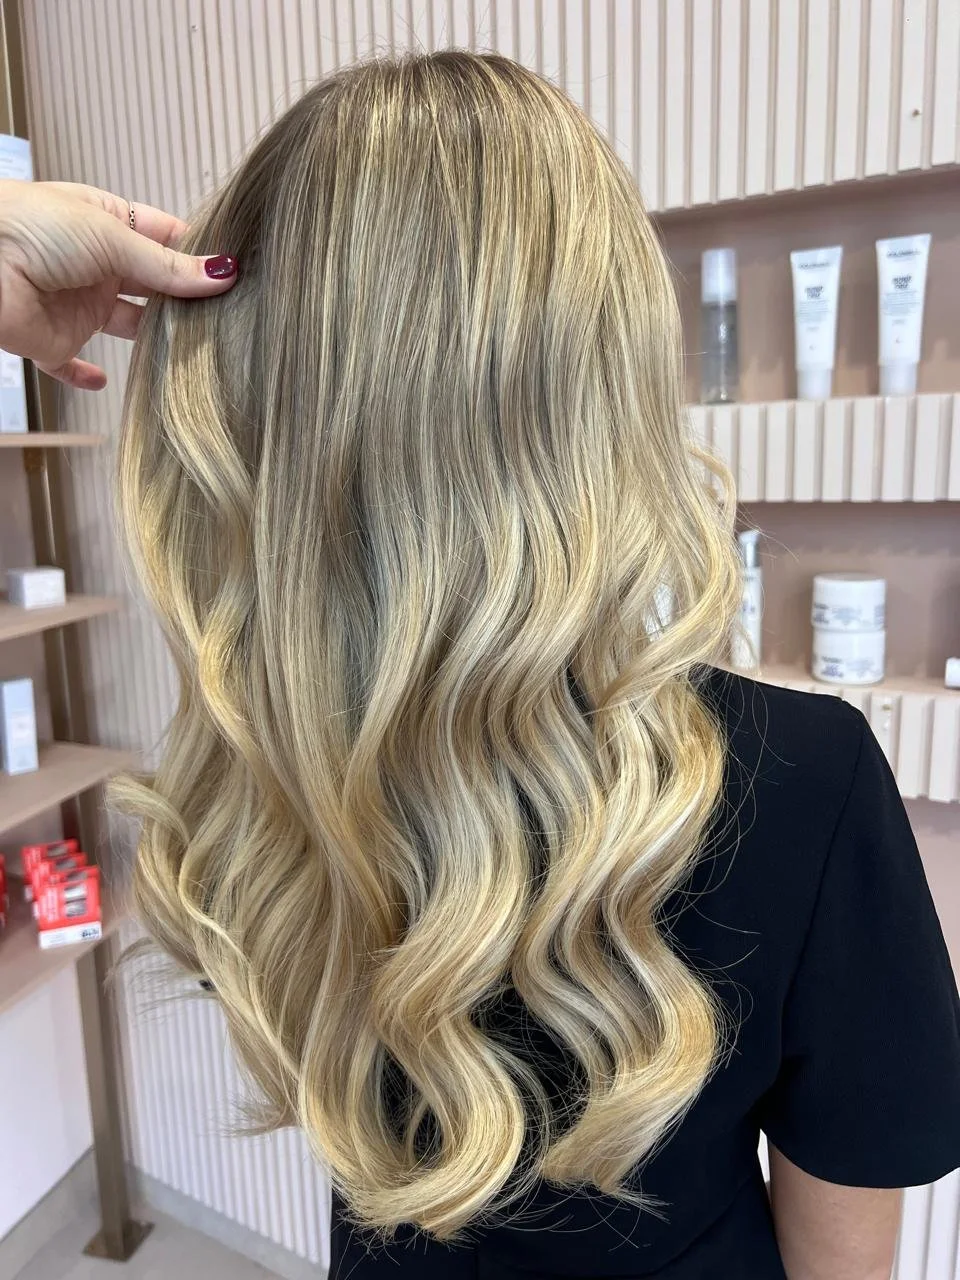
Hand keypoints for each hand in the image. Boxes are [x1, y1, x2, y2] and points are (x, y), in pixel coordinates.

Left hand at [0, 180, 237, 389]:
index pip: (164, 238)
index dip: (197, 254)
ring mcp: (78, 305)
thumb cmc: (32, 228)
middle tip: (230, 315)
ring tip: (197, 348)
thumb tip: (223, 274)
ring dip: (157, 338)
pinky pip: (73, 365)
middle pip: (154, 286)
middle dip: (186, 299)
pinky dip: (88, 376)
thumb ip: (167, 266)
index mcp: (107, 223)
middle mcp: (97, 265)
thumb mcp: (110, 237)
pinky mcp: (55, 342)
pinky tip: (108, 380)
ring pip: (129, 327)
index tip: (234, 273)